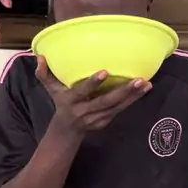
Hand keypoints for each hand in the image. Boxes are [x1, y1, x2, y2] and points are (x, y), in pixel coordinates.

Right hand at [36, 56, 151, 132]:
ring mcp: (98, 117)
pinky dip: (133, 100)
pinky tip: (145, 89)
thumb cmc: (60, 102)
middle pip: (106, 101)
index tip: (105, 72)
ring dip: (133, 96)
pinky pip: (121, 109)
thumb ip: (44, 74)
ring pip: (118, 107)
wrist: (67, 129)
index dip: (93, 83)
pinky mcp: (107, 120)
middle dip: (123, 91)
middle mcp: (86, 110)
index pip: (82, 91)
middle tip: (139, 79)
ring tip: (146, 83)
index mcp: (72, 101)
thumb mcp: (51, 90)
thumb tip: (40, 57)